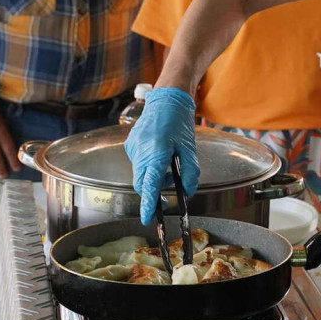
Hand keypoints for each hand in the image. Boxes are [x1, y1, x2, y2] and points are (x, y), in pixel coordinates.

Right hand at [124, 87, 199, 224]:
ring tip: (168, 162)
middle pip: (142, 183)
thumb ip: (190, 172)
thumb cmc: (179, 123)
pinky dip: (148, 165)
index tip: (147, 218)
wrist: (166, 100)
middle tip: (169, 187)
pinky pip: (138, 163)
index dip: (148, 204)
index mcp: (156, 153)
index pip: (150, 185)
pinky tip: (159, 152)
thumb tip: (188, 191)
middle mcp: (140, 152)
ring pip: (140, 173)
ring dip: (153, 175)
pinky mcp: (130, 145)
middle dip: (153, 190)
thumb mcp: (190, 148)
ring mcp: (133, 148)